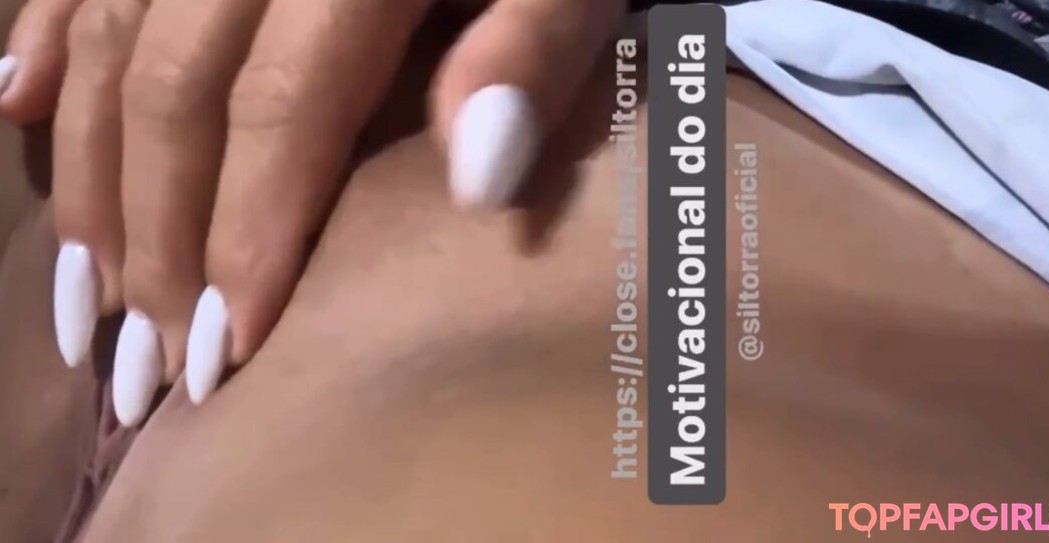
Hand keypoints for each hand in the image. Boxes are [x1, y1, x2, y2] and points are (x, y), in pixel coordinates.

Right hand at [0, 0, 627, 424]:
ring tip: (87, 295)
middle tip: (145, 365)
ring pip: (113, 42)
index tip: (224, 354)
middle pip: (176, 91)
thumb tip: (478, 180)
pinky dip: (49, 39)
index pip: (280, 110)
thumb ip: (532, 50)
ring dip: (91, 176)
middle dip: (156, 238)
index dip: (246, 235)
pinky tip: (19, 109)